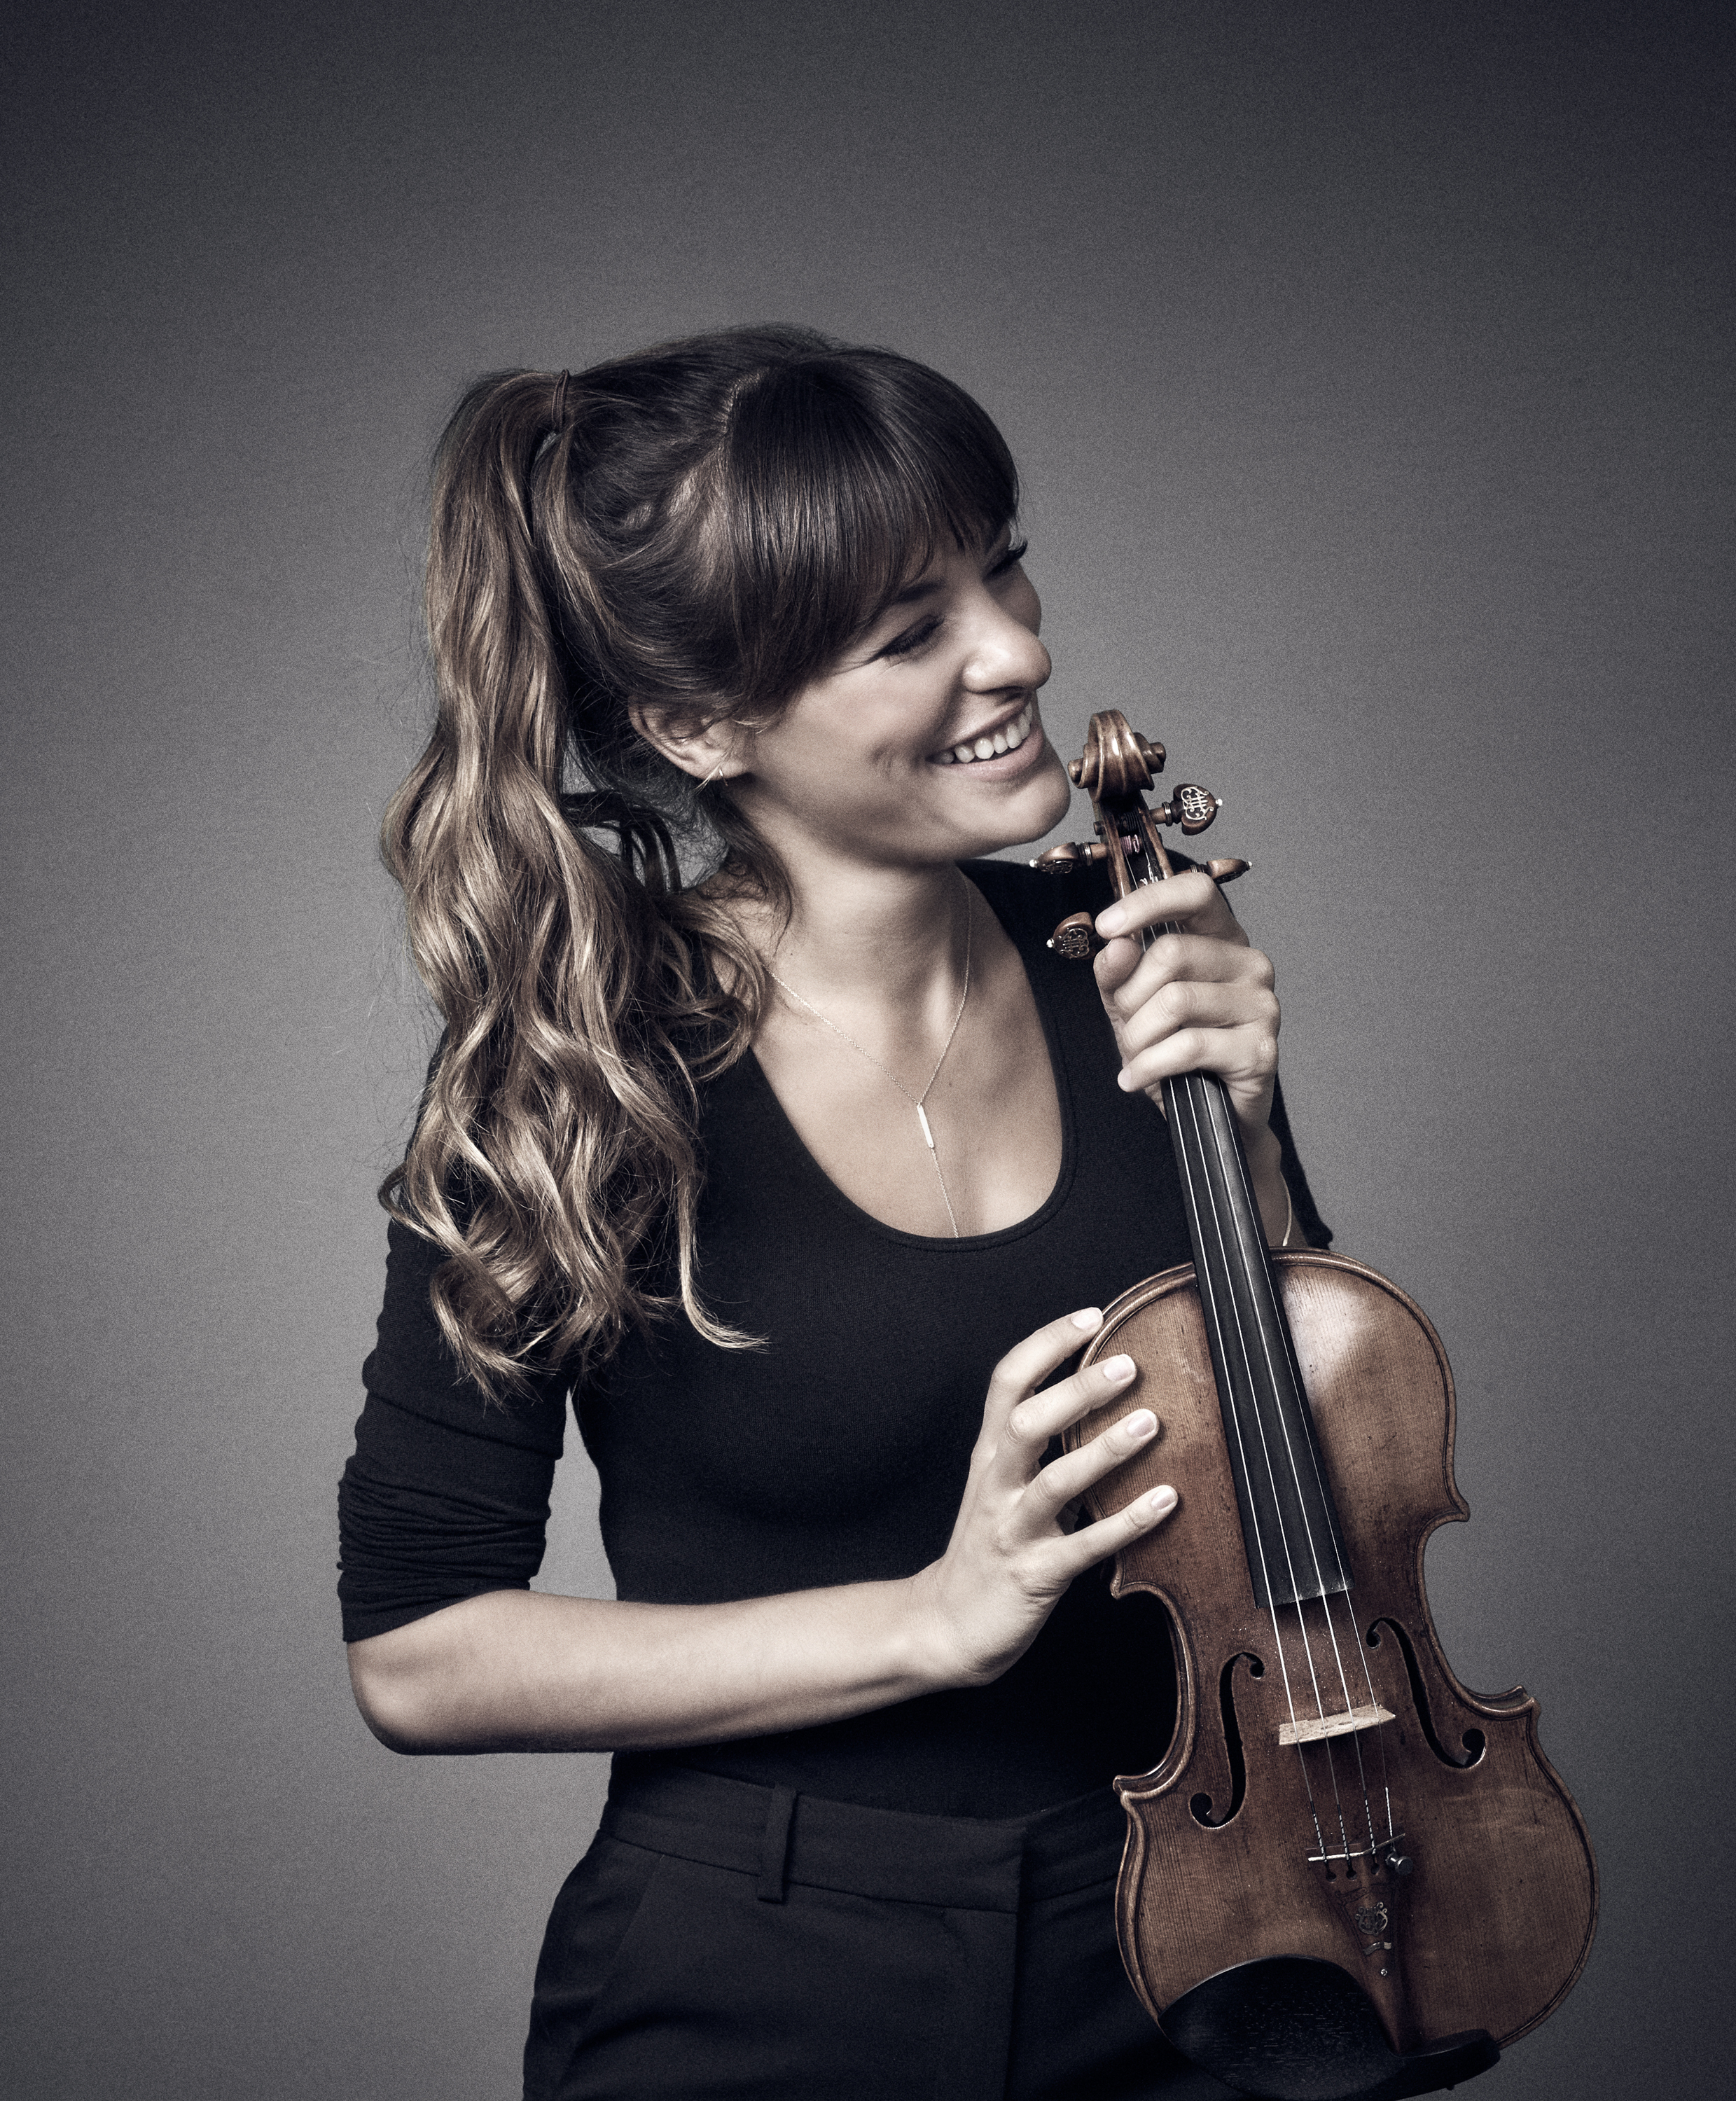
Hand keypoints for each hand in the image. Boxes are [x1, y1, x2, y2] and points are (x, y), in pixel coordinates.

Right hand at [907, 1308, 1177, 1687]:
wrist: (949, 1624)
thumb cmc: (991, 1545)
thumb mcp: (1005, 1483)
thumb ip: (1042, 1444)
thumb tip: (1105, 1397)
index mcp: (991, 1453)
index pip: (1008, 1381)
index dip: (1046, 1343)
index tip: (1091, 1316)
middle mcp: (996, 1483)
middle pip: (1026, 1421)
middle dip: (1075, 1390)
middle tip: (1128, 1365)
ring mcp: (1012, 1528)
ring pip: (1054, 1481)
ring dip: (1104, 1451)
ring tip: (1150, 1423)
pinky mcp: (1034, 1574)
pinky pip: (1084, 1546)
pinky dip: (1128, 1522)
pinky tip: (1167, 1501)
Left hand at [1093, 869, 1280, 1146]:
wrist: (1208, 1117)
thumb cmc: (1174, 1049)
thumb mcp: (1132, 1004)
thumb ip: (1118, 971)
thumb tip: (1115, 945)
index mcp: (1223, 939)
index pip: (1196, 892)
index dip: (1148, 902)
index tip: (1106, 926)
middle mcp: (1250, 964)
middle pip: (1172, 953)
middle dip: (1131, 996)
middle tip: (1127, 1027)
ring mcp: (1261, 1006)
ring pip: (1175, 1001)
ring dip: (1138, 1036)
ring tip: (1135, 1056)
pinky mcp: (1260, 1049)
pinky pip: (1187, 1046)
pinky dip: (1149, 1066)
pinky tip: (1137, 1078)